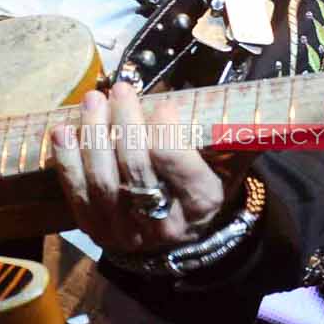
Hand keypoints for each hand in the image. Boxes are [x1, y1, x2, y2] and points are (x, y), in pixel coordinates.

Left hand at [45, 78, 241, 254]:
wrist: (183, 233)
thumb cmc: (209, 182)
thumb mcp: (232, 162)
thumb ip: (239, 135)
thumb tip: (260, 107)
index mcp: (201, 203)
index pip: (179, 167)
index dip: (167, 133)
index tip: (163, 104)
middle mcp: (163, 224)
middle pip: (137, 171)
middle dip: (125, 125)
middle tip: (120, 90)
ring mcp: (126, 231)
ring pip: (103, 182)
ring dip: (93, 136)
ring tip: (92, 101)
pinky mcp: (97, 230)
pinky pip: (77, 194)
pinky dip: (67, 162)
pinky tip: (63, 132)